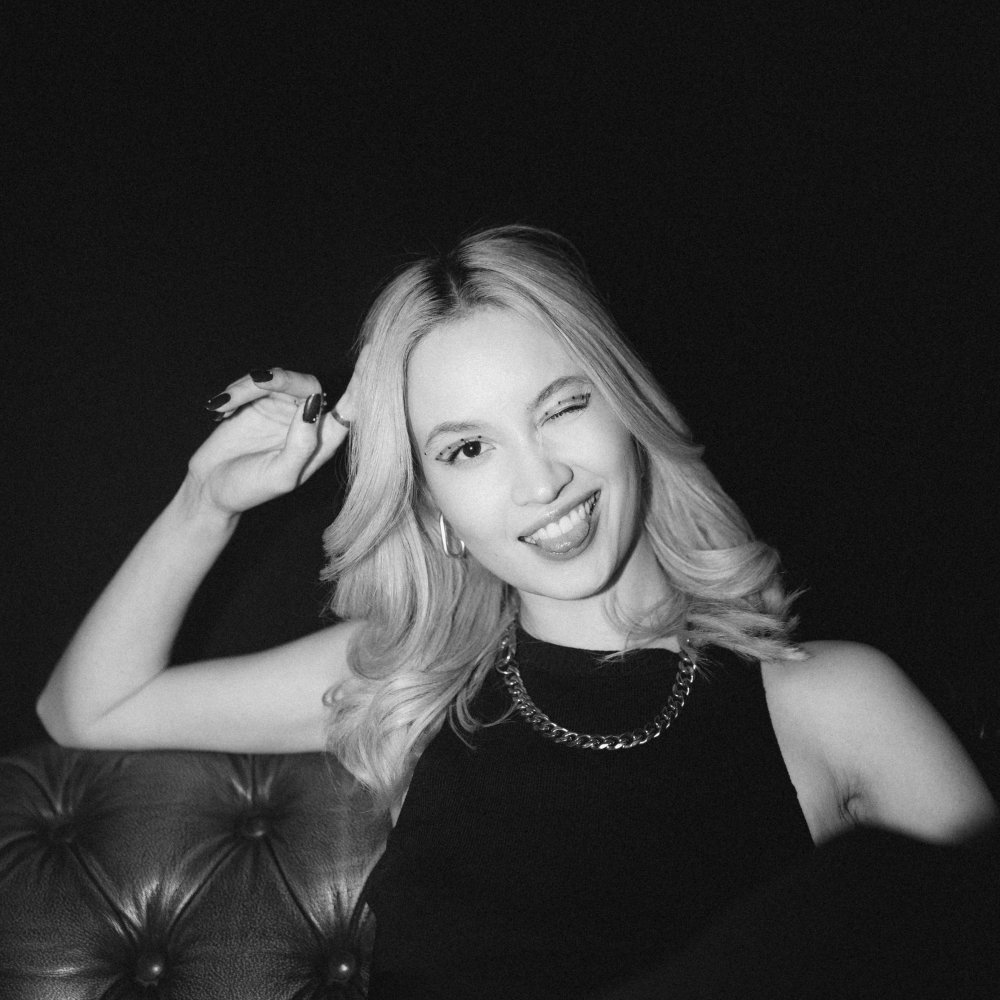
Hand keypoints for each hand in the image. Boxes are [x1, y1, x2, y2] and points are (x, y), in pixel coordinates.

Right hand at [185, 359, 362, 516]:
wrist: (210, 488)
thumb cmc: (248, 489)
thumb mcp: (280, 476)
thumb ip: (301, 444)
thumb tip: (313, 405)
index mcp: (322, 443)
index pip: (351, 409)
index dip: (363, 382)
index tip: (371, 353)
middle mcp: (307, 422)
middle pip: (310, 385)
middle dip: (282, 379)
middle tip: (255, 382)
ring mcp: (283, 409)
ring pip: (278, 378)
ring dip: (248, 387)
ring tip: (223, 409)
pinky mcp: (258, 401)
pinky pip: (253, 382)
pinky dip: (235, 392)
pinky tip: (220, 411)